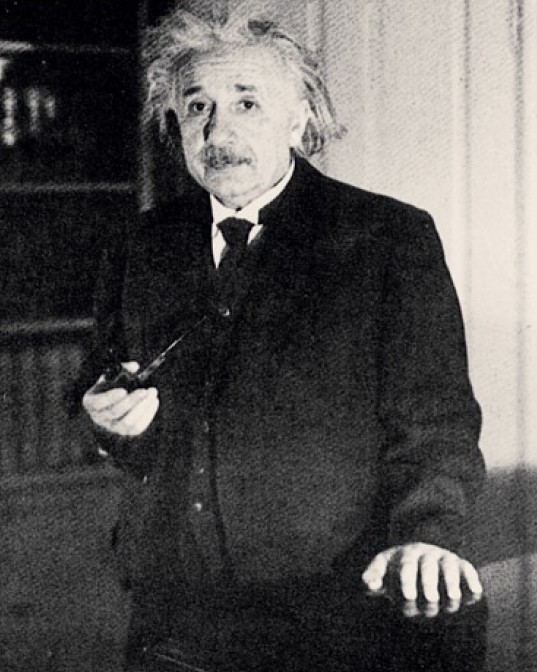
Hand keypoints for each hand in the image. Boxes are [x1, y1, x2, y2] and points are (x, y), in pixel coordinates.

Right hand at [82, 362, 159, 436]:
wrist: (113, 402)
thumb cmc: (112, 385)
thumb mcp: (112, 374)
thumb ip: (122, 368)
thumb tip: (134, 366)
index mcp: (91, 402)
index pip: (98, 402)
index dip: (110, 397)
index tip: (123, 390)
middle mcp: (99, 417)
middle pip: (115, 412)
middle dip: (132, 400)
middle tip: (146, 390)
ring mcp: (111, 427)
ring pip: (127, 422)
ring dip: (143, 408)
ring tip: (153, 394)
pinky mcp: (125, 432)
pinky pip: (137, 428)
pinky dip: (147, 415)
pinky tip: (153, 402)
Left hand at [362, 543, 482, 616]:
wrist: (419, 551)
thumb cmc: (397, 568)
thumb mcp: (383, 568)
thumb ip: (373, 576)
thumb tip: (369, 586)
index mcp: (406, 555)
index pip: (406, 566)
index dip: (407, 582)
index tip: (407, 598)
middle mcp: (426, 554)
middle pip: (427, 567)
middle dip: (429, 583)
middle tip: (430, 600)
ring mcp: (444, 558)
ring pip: (449, 567)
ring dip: (452, 583)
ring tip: (453, 600)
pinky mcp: (460, 564)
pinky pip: (468, 568)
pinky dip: (472, 579)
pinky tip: (477, 592)